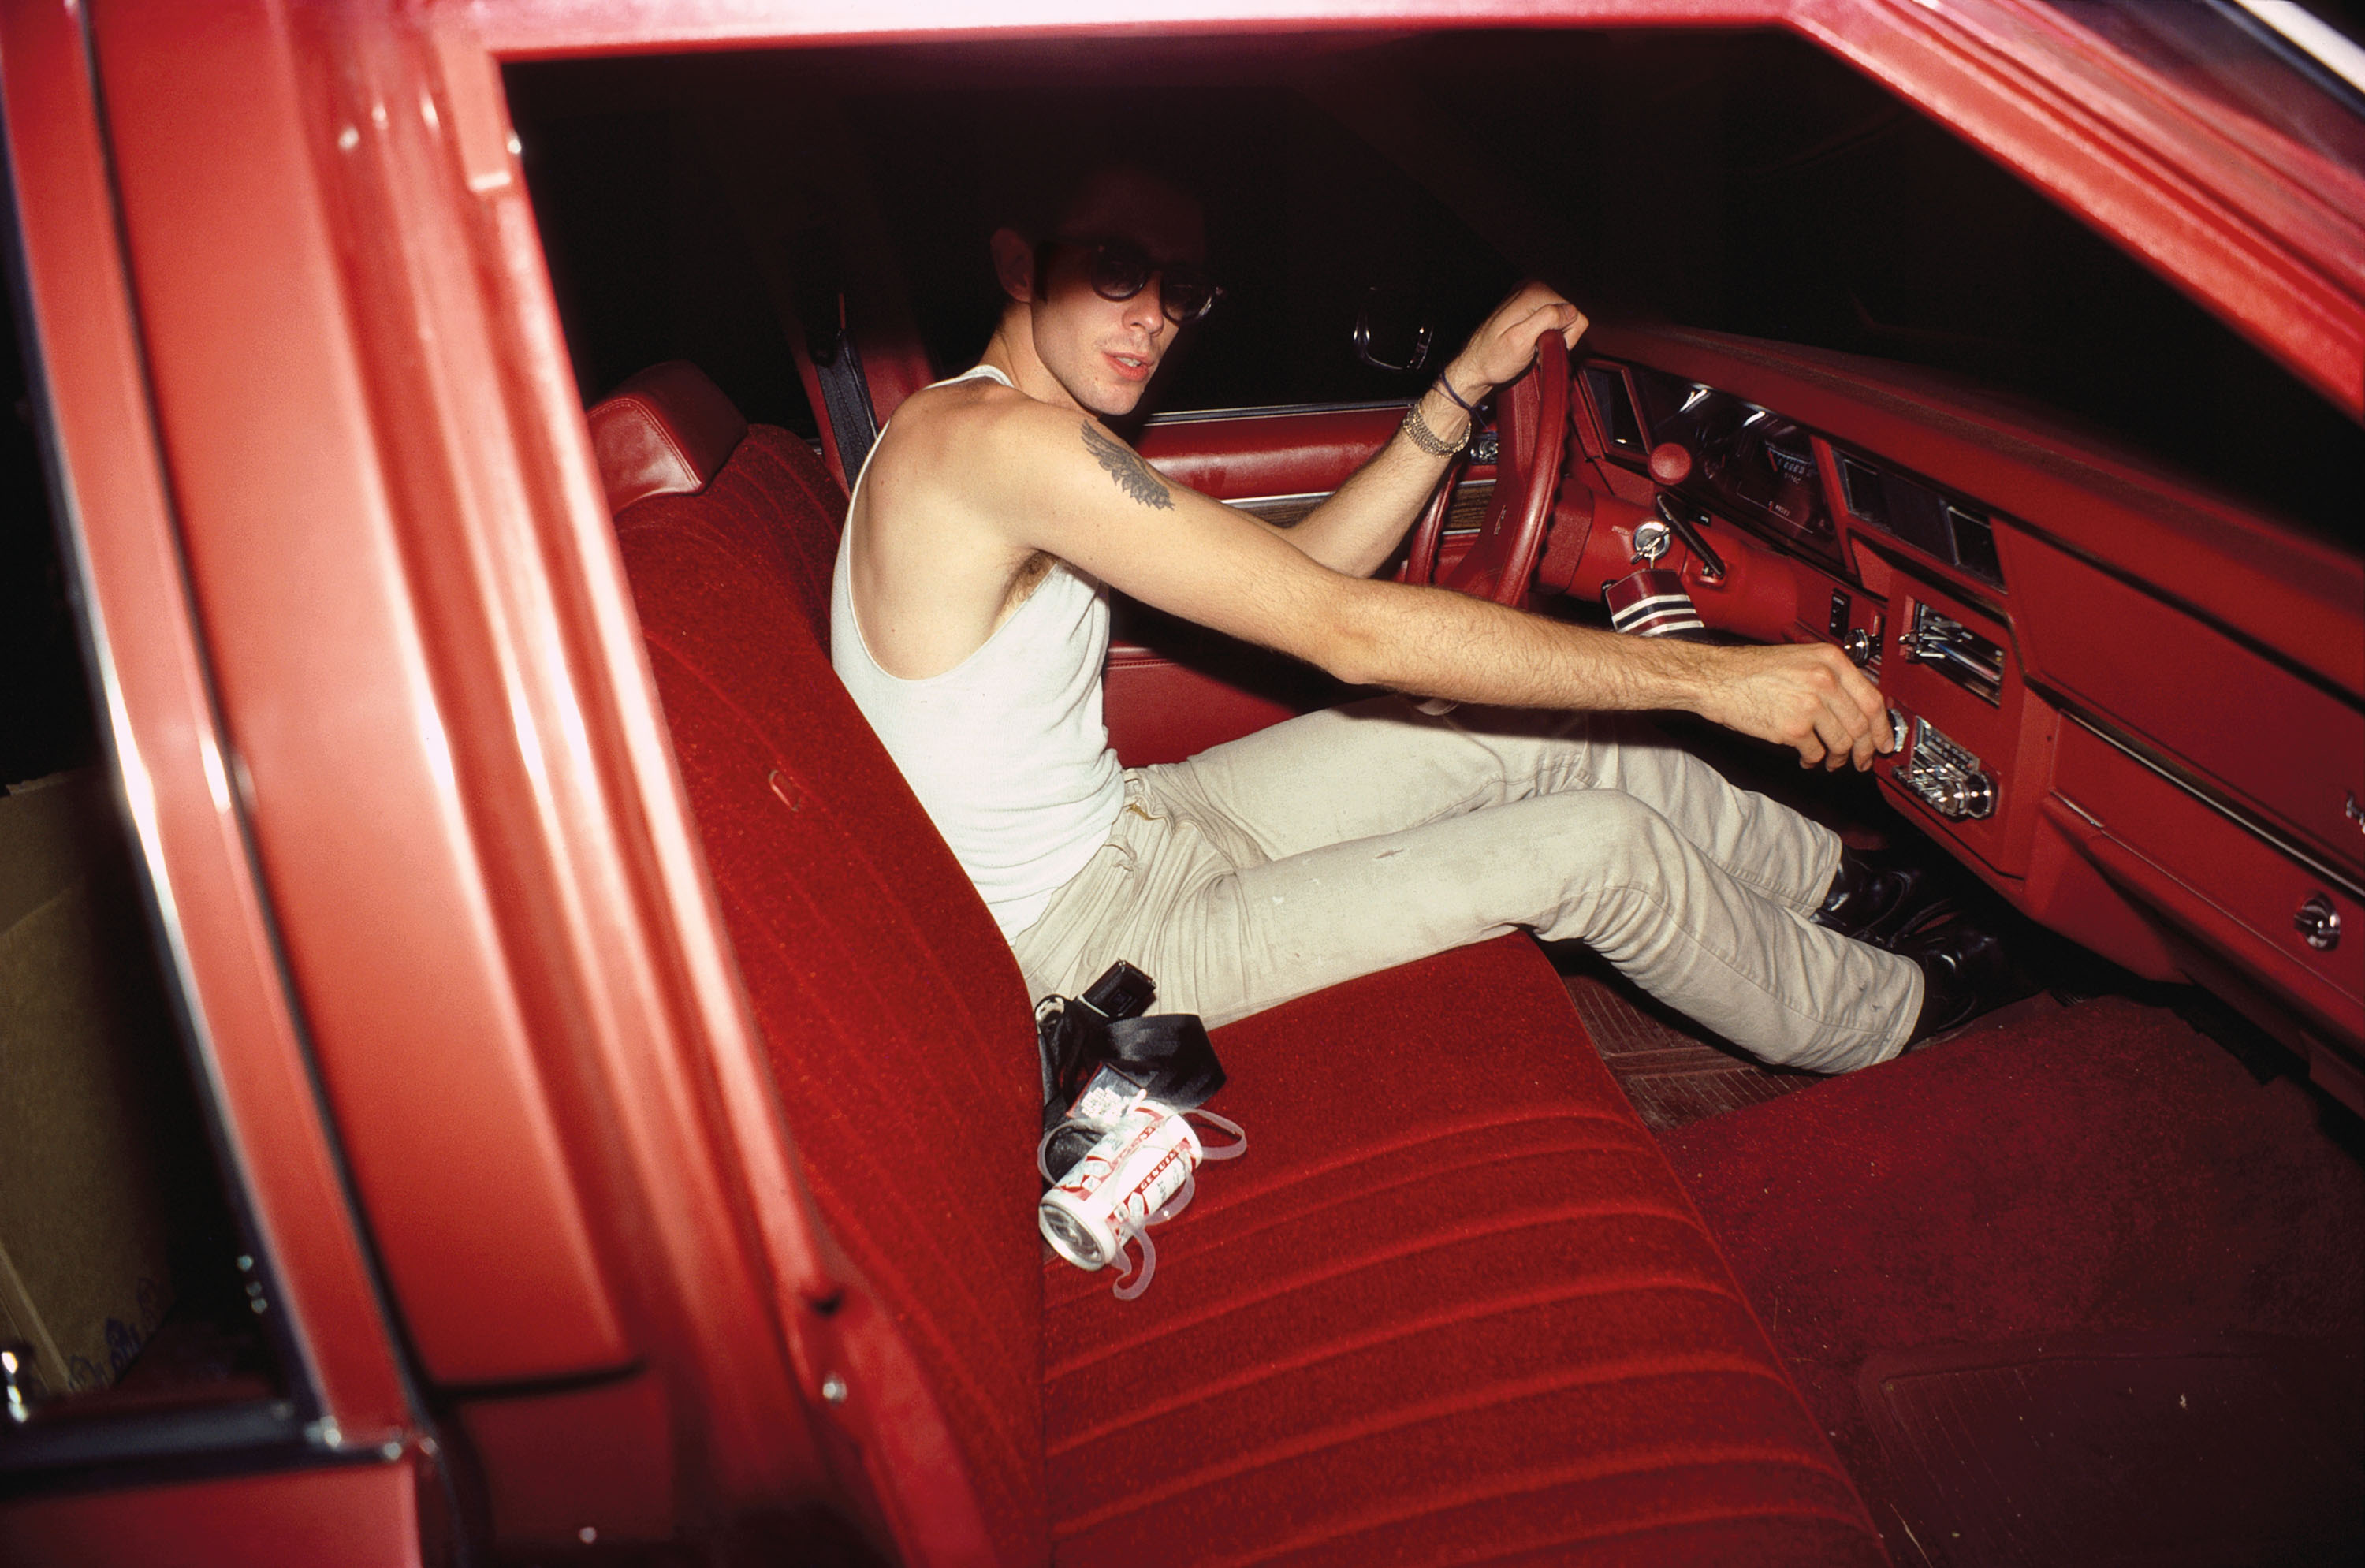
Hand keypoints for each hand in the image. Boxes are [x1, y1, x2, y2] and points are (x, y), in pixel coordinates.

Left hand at [1442, 283, 1587, 402]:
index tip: (1546, 347)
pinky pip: (1551, 318)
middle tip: (1537, 348)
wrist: (1474, 367)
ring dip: (1552, 335)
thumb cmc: (1492, 359)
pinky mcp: (1527, 306)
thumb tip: (1570, 310)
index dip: (1566, 336)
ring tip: (1532, 345)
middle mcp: (1532, 288)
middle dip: (1558, 335)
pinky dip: (1545, 333)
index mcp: (1533, 292)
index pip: (1575, 312)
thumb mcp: (1521, 341)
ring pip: (1562, 317)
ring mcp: (1529, 296)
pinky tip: (1531, 340)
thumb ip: (1547, 320)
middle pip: (1569, 313)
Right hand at [1702, 642, 1893, 769]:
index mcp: (1830, 660)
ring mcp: (1809, 704)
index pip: (1872, 699)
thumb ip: (1830, 678)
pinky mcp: (1792, 728)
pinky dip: (1814, 761)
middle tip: (1863, 760)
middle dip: (1865, 750)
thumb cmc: (1751, 670)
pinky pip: (1816, 752)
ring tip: (1832, 762)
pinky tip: (1809, 760)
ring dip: (1840, 758)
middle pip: (1861, 725)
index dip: (1883, 727)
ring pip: (1842, 742)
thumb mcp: (1799, 660)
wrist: (1716, 678)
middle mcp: (1824, 680)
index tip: (1884, 741)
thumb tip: (1854, 707)